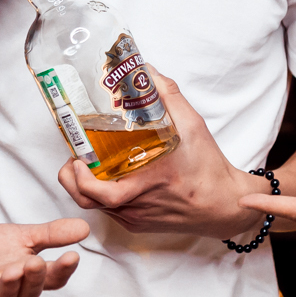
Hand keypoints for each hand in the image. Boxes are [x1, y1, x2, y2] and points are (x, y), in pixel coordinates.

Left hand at [0, 217, 89, 296]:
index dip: (62, 271)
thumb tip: (85, 228)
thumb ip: (50, 235)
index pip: (51, 279)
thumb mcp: (20, 238)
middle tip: (36, 262)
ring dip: (7, 286)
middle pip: (28, 292)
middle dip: (33, 278)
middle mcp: (10, 292)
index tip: (72, 256)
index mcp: (28, 277)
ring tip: (12, 270)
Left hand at [58, 70, 267, 237]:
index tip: (76, 160)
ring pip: (96, 208)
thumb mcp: (193, 127)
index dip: (80, 179)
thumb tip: (148, 71)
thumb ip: (169, 96)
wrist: (224, 206)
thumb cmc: (209, 169)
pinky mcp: (138, 225)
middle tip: (73, 160)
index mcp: (148, 182)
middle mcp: (137, 205)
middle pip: (87, 202)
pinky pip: (111, 212)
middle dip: (71, 181)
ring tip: (86, 165)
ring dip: (85, 187)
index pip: (100, 192)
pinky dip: (101, 196)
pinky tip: (107, 178)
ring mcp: (136, 218)